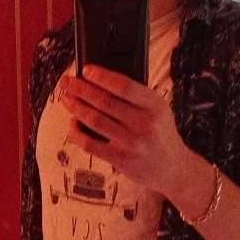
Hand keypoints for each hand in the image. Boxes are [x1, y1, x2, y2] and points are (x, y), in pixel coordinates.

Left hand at [59, 64, 188, 194]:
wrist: (174, 169)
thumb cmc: (161, 133)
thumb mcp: (159, 109)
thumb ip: (137, 96)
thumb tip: (100, 79)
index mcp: (155, 105)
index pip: (124, 85)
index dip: (101, 76)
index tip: (86, 69)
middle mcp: (144, 124)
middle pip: (104, 101)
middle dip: (80, 89)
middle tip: (66, 81)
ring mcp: (131, 143)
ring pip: (94, 120)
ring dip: (75, 107)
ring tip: (66, 98)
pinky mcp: (120, 159)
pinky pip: (90, 143)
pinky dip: (77, 131)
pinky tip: (73, 122)